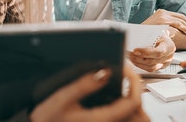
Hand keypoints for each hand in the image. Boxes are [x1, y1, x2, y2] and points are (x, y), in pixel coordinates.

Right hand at [30, 65, 148, 121]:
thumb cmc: (46, 119)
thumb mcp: (62, 98)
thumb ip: (84, 84)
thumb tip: (105, 72)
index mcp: (102, 120)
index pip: (132, 103)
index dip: (134, 82)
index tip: (125, 68)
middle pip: (138, 113)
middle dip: (137, 91)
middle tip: (127, 74)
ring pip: (132, 118)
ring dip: (131, 100)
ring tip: (123, 83)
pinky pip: (121, 118)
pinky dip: (124, 107)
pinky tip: (114, 96)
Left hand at [127, 33, 174, 71]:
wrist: (165, 40)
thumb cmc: (160, 36)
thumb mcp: (156, 33)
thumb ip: (148, 37)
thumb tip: (135, 39)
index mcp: (169, 46)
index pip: (158, 52)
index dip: (146, 53)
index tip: (135, 50)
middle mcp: (169, 56)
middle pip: (153, 61)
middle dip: (139, 58)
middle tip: (130, 54)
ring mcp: (165, 63)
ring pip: (151, 68)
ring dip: (138, 63)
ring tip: (131, 57)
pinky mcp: (160, 67)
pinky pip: (150, 69)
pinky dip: (141, 65)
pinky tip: (135, 60)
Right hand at [142, 9, 185, 39]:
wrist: (135, 34)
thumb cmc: (146, 34)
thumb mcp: (156, 27)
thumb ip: (165, 26)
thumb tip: (177, 31)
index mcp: (162, 12)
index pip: (179, 16)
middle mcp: (163, 12)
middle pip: (182, 18)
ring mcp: (163, 16)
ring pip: (181, 21)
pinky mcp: (162, 21)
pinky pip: (176, 24)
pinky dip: (183, 28)